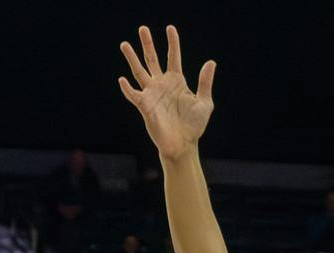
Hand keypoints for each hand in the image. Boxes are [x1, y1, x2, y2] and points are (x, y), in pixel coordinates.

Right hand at [118, 25, 215, 162]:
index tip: (170, 28)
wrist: (184, 144)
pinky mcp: (145, 106)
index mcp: (176, 81)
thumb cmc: (194, 125)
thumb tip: (211, 62)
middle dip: (147, 44)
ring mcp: (152, 94)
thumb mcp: (205, 102)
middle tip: (142, 28)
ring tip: (125, 44)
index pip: (173, 57)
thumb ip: (205, 82)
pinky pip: (134, 95)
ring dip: (132, 58)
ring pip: (139, 72)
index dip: (172, 43)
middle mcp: (162, 84)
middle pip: (152, 59)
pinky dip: (127, 88)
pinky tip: (122, 80)